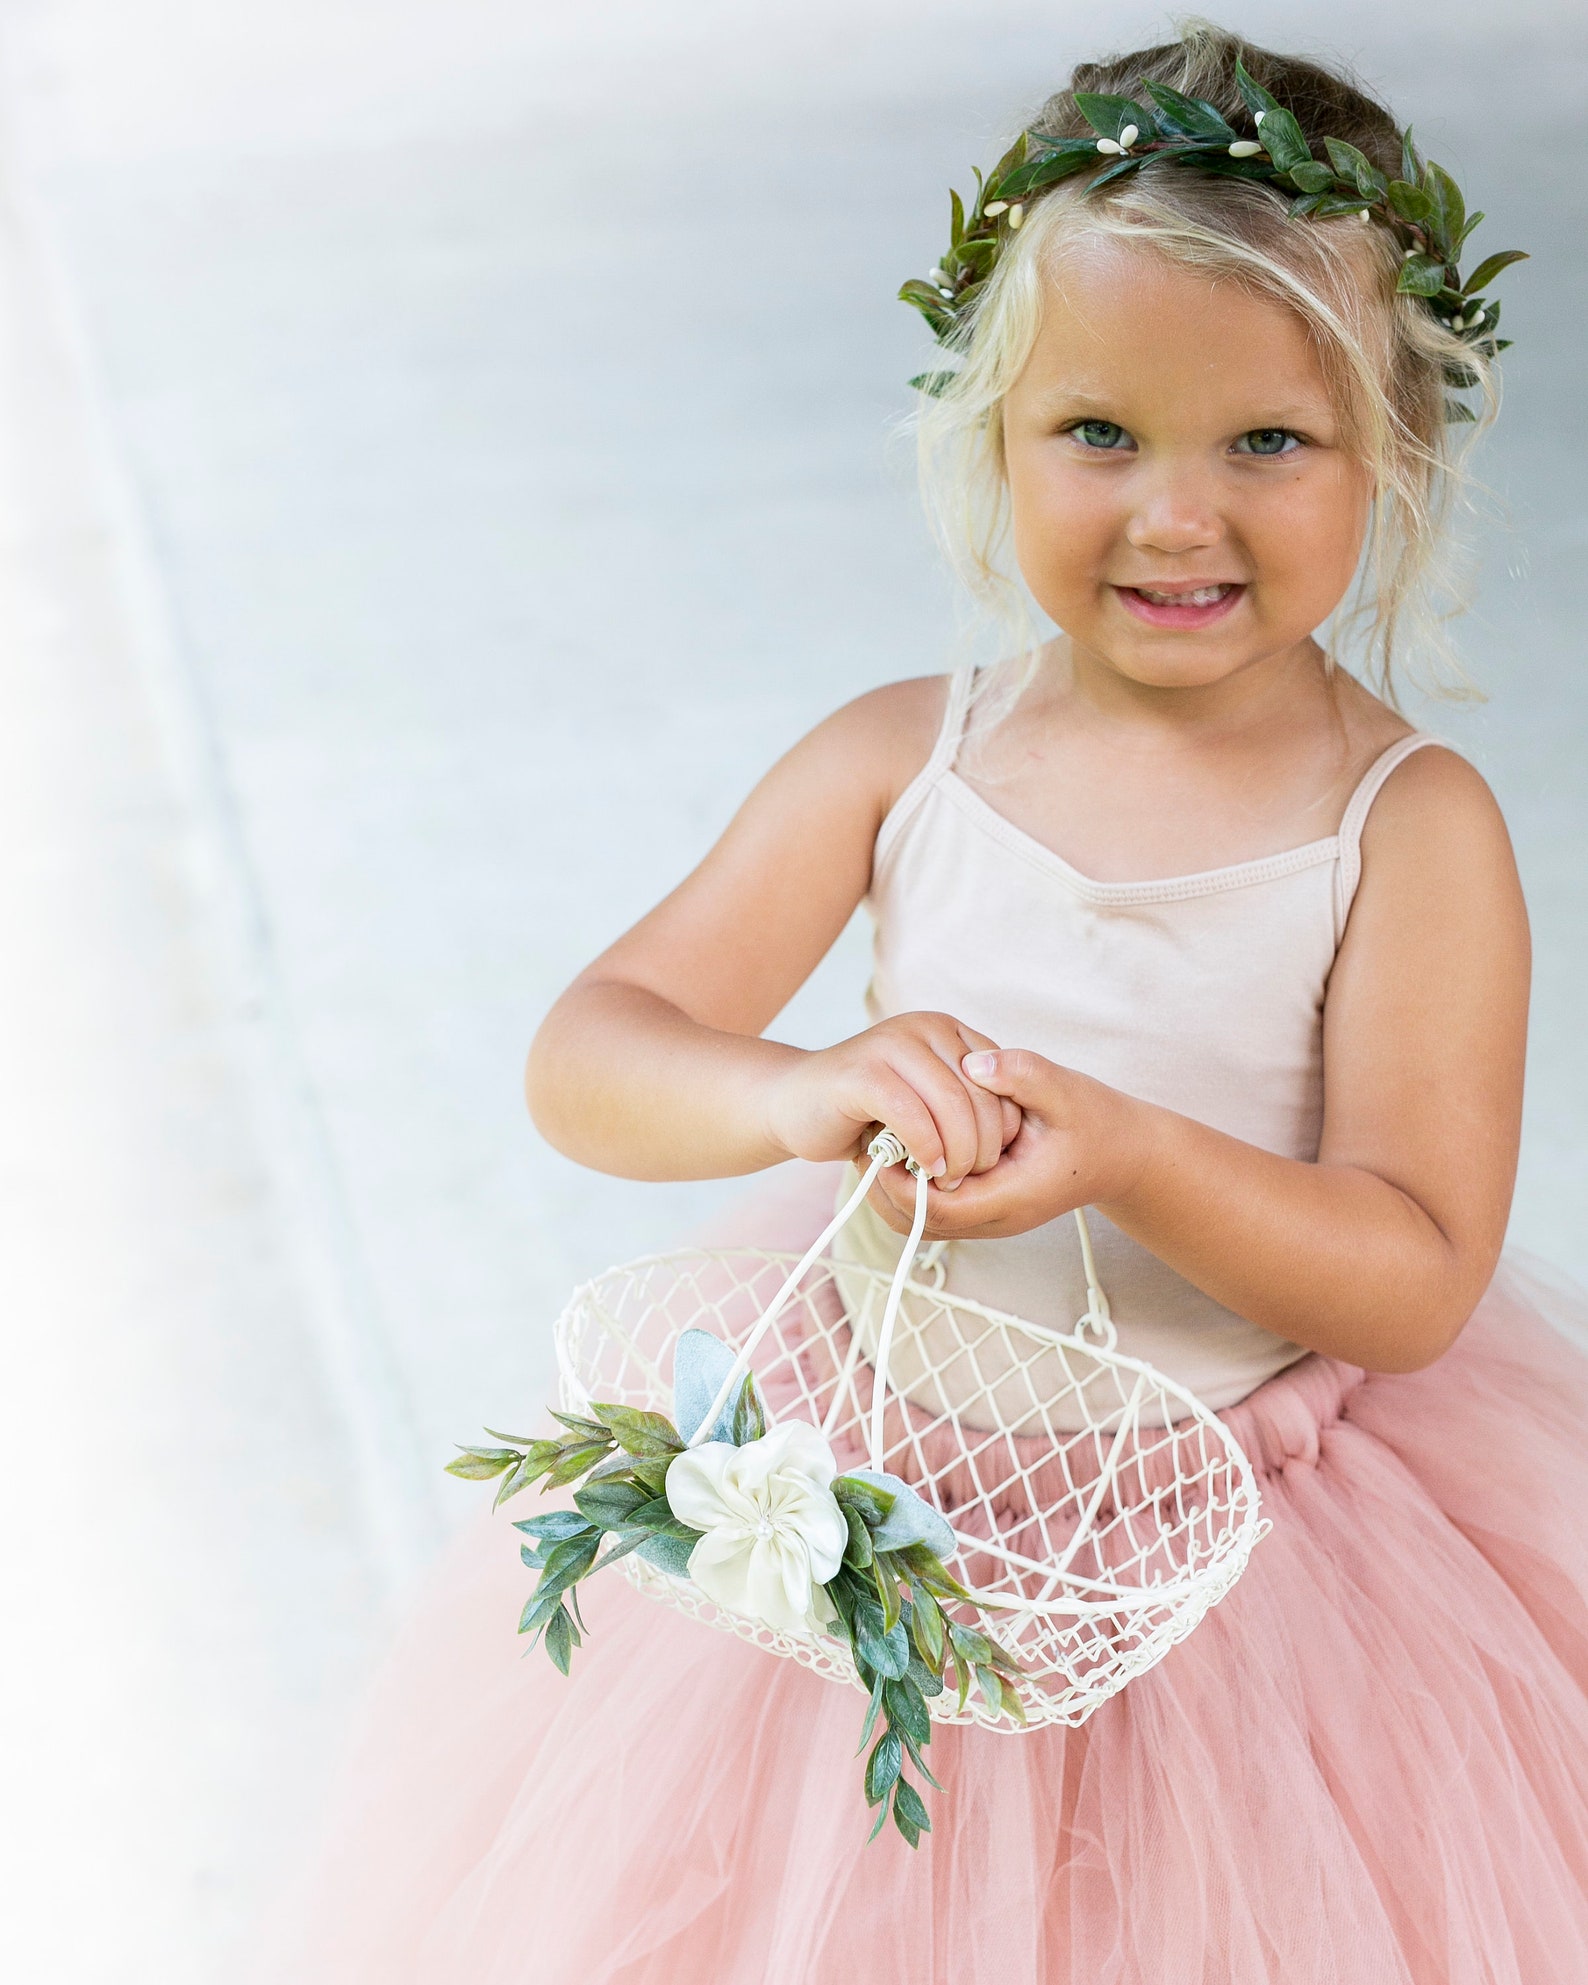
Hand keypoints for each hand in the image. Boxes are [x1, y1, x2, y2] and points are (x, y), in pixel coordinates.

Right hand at [762, 1012, 1020, 1186]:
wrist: (794, 1104)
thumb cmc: (866, 1112)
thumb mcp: (926, 1100)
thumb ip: (963, 1102)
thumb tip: (1012, 1132)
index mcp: (947, 1030)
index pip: (1001, 1078)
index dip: (1005, 1125)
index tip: (992, 1160)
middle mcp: (924, 1028)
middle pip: (981, 1093)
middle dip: (983, 1145)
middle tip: (968, 1178)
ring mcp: (890, 1044)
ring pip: (950, 1103)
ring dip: (957, 1152)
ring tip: (946, 1178)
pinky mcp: (861, 1073)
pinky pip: (910, 1114)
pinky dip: (924, 1148)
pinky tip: (924, 1168)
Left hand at [866, 1048, 1154, 1238]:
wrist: (1124, 1154)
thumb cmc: (1098, 1123)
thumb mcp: (1066, 1091)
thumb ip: (1022, 1076)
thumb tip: (973, 1062)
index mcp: (1013, 1196)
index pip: (939, 1207)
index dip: (901, 1180)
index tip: (881, 1138)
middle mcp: (996, 1217)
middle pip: (919, 1223)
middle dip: (885, 1186)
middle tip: (865, 1139)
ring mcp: (990, 1217)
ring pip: (921, 1222)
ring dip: (892, 1188)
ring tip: (876, 1142)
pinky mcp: (985, 1206)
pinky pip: (933, 1209)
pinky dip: (909, 1185)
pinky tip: (904, 1144)